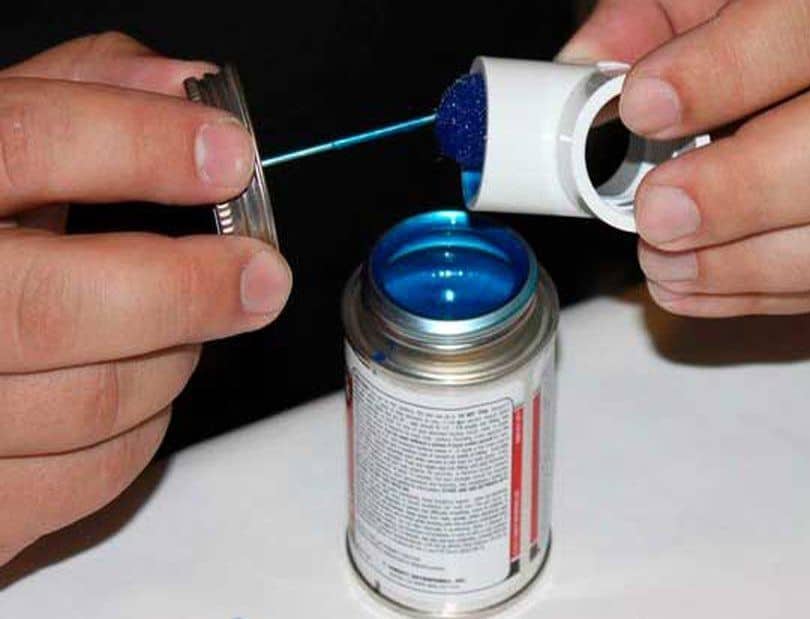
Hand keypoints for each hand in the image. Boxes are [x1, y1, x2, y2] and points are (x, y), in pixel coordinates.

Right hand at [0, 33, 291, 566]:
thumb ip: (80, 93)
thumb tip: (190, 91)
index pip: (25, 146)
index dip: (141, 146)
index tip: (229, 157)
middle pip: (58, 308)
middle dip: (190, 290)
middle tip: (260, 278)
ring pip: (91, 404)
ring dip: (170, 362)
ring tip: (174, 329)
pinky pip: (87, 479)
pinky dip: (140, 433)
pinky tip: (129, 388)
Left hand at [561, 1, 809, 316]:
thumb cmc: (783, 18)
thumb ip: (658, 19)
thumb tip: (588, 63)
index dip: (725, 73)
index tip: (643, 106)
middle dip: (746, 191)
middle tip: (658, 214)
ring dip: (755, 265)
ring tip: (665, 264)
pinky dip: (775, 294)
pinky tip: (698, 288)